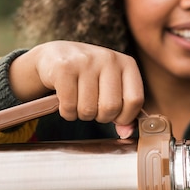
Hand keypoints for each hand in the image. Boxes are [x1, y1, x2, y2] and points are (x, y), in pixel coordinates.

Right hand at [9, 40, 143, 137]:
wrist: (54, 56)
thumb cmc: (88, 77)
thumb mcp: (111, 89)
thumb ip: (123, 111)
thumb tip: (125, 133)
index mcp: (127, 64)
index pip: (135, 100)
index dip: (124, 117)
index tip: (114, 116)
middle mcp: (109, 59)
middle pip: (111, 107)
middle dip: (101, 117)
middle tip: (93, 109)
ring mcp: (86, 61)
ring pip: (88, 109)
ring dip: (82, 115)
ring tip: (78, 102)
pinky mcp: (64, 67)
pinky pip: (69, 106)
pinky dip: (67, 113)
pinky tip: (66, 102)